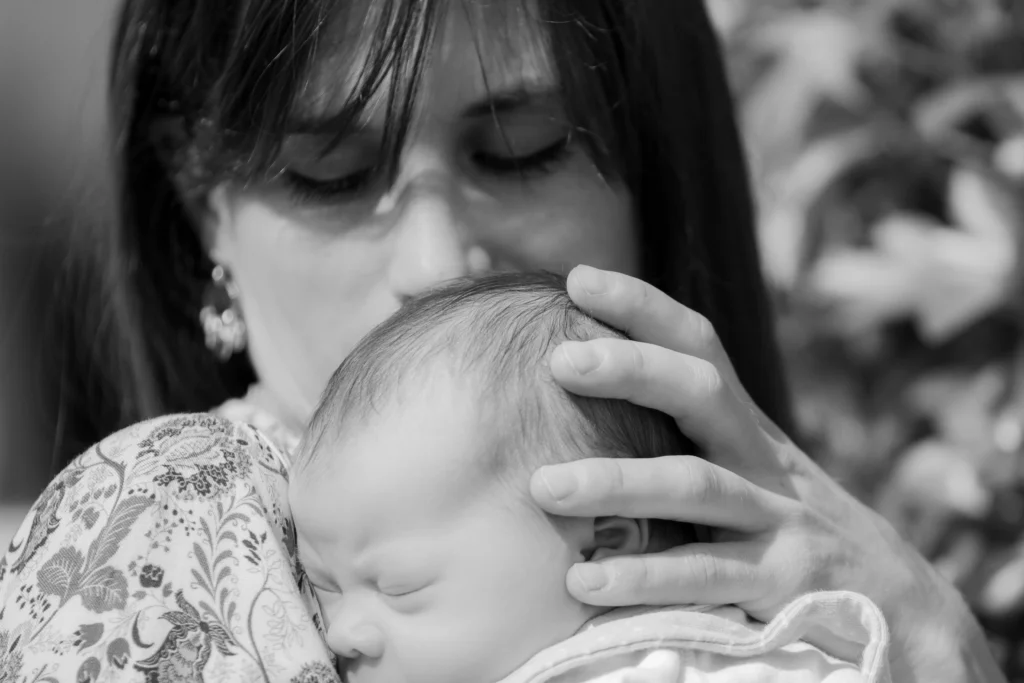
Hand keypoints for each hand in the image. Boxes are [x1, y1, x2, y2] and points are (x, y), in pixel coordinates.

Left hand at [530, 265, 1004, 682]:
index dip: (642, 306)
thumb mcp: (744, 463)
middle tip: (559, 360)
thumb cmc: (783, 521)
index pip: (697, 346)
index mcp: (745, 424)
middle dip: (632, 369)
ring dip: (617, 482)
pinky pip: (705, 576)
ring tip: (544, 485)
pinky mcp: (782, 582)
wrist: (892, 596)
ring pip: (695, 486)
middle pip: (700, 394)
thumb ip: (685, 431)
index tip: (578, 279)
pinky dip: (643, 577)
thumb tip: (586, 388)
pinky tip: (585, 580)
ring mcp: (777, 518)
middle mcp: (762, 457)